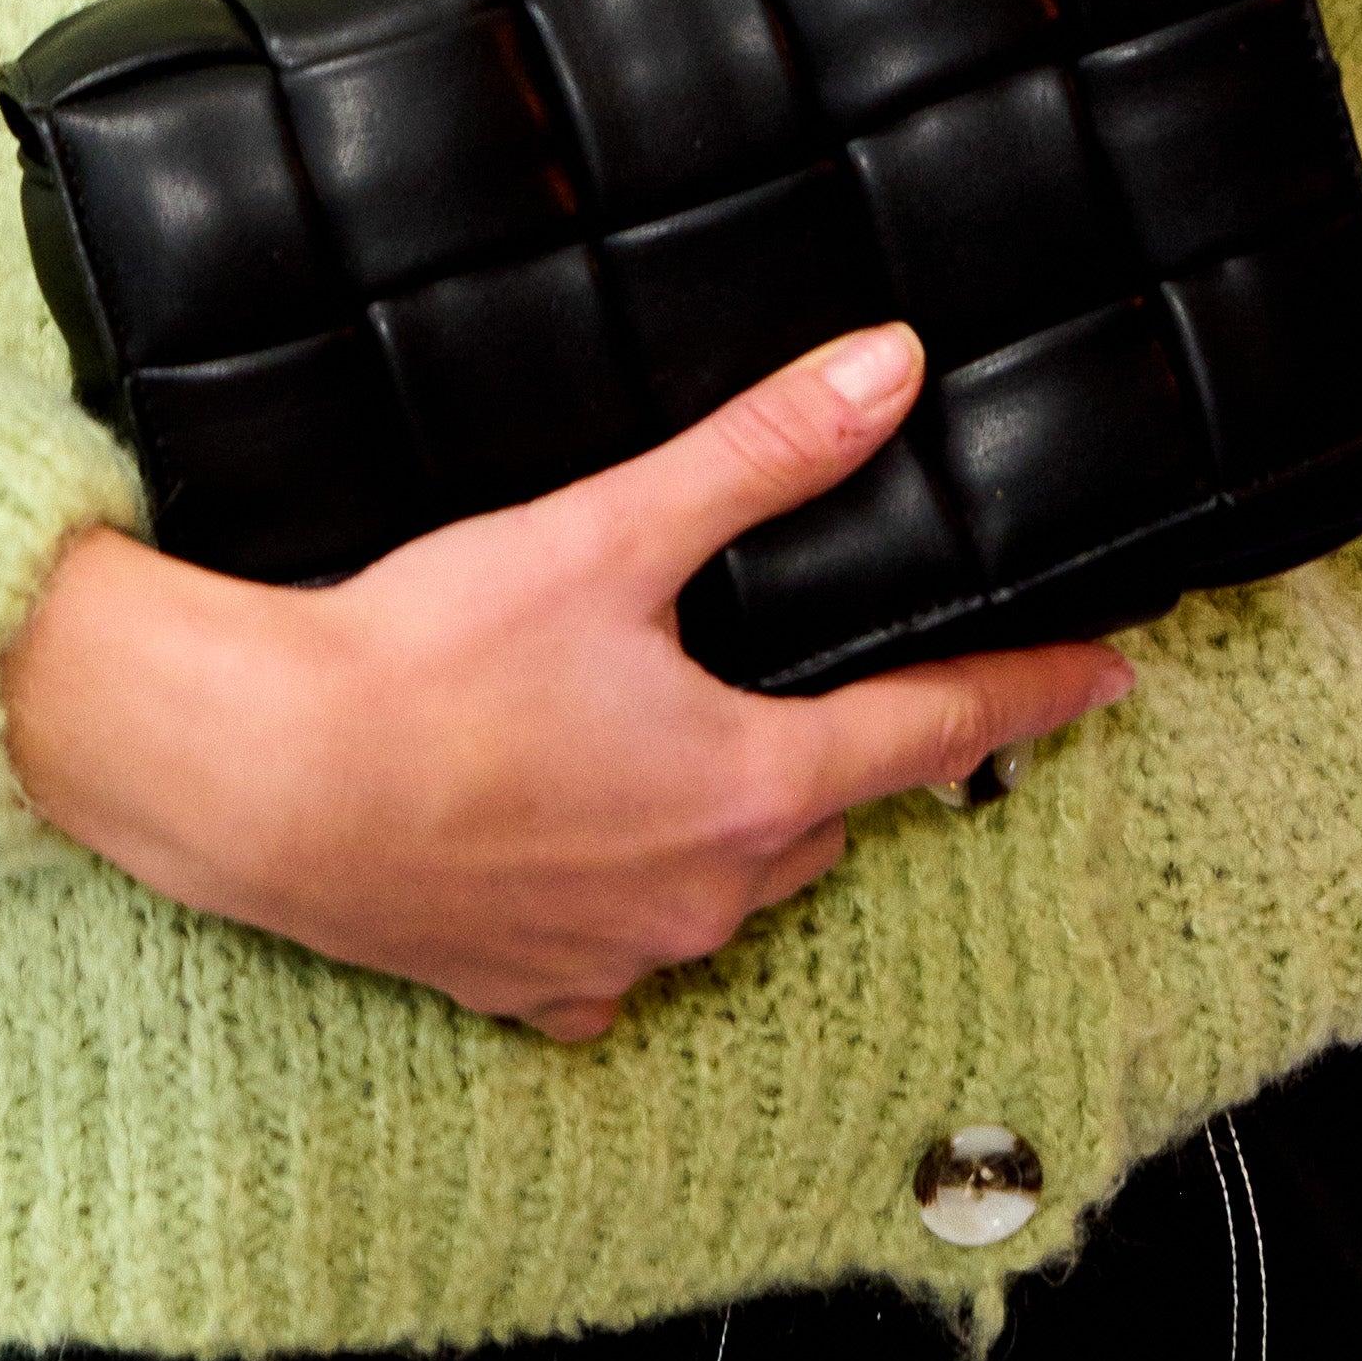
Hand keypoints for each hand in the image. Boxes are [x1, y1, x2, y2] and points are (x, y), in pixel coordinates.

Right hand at [0, 323, 1133, 1038]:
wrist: (254, 776)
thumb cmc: (425, 658)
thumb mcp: (610, 536)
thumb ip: (762, 456)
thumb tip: (890, 370)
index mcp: (752, 782)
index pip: (939, 730)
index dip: (1033, 692)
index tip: (1106, 675)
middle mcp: (707, 892)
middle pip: (829, 813)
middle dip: (846, 755)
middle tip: (840, 691)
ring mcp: (618, 956)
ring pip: (730, 890)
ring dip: (735, 831)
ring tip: (690, 754)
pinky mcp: (526, 990)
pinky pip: (614, 964)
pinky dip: (620, 912)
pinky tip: (580, 860)